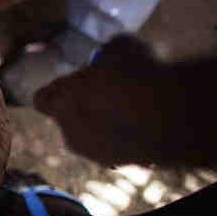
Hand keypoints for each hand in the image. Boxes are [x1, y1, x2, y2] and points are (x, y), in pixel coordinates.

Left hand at [33, 37, 176, 165]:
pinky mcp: (122, 167)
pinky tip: (151, 126)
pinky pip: (118, 150)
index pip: (42, 100)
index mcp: (61, 103)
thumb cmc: (140, 74)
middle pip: (70, 119)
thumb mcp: (121, 48)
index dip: (59, 90)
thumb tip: (111, 53)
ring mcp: (96, 155)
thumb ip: (108, 54)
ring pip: (94, 137)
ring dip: (107, 126)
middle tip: (112, 93)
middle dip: (85, 108)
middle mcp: (71, 134)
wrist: (174, 117)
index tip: (79, 82)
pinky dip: (128, 140)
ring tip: (138, 109)